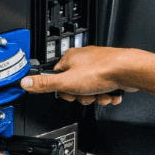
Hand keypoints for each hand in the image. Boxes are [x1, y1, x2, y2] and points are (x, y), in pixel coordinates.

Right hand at [21, 46, 138, 105]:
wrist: (128, 71)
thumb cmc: (102, 71)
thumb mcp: (67, 82)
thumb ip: (45, 84)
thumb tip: (26, 82)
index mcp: (71, 58)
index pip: (57, 77)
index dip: (64, 90)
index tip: (69, 93)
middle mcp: (84, 59)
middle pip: (75, 86)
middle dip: (82, 95)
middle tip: (86, 94)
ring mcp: (99, 65)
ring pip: (91, 89)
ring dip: (97, 97)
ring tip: (101, 93)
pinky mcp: (111, 73)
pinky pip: (104, 89)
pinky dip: (107, 94)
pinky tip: (111, 93)